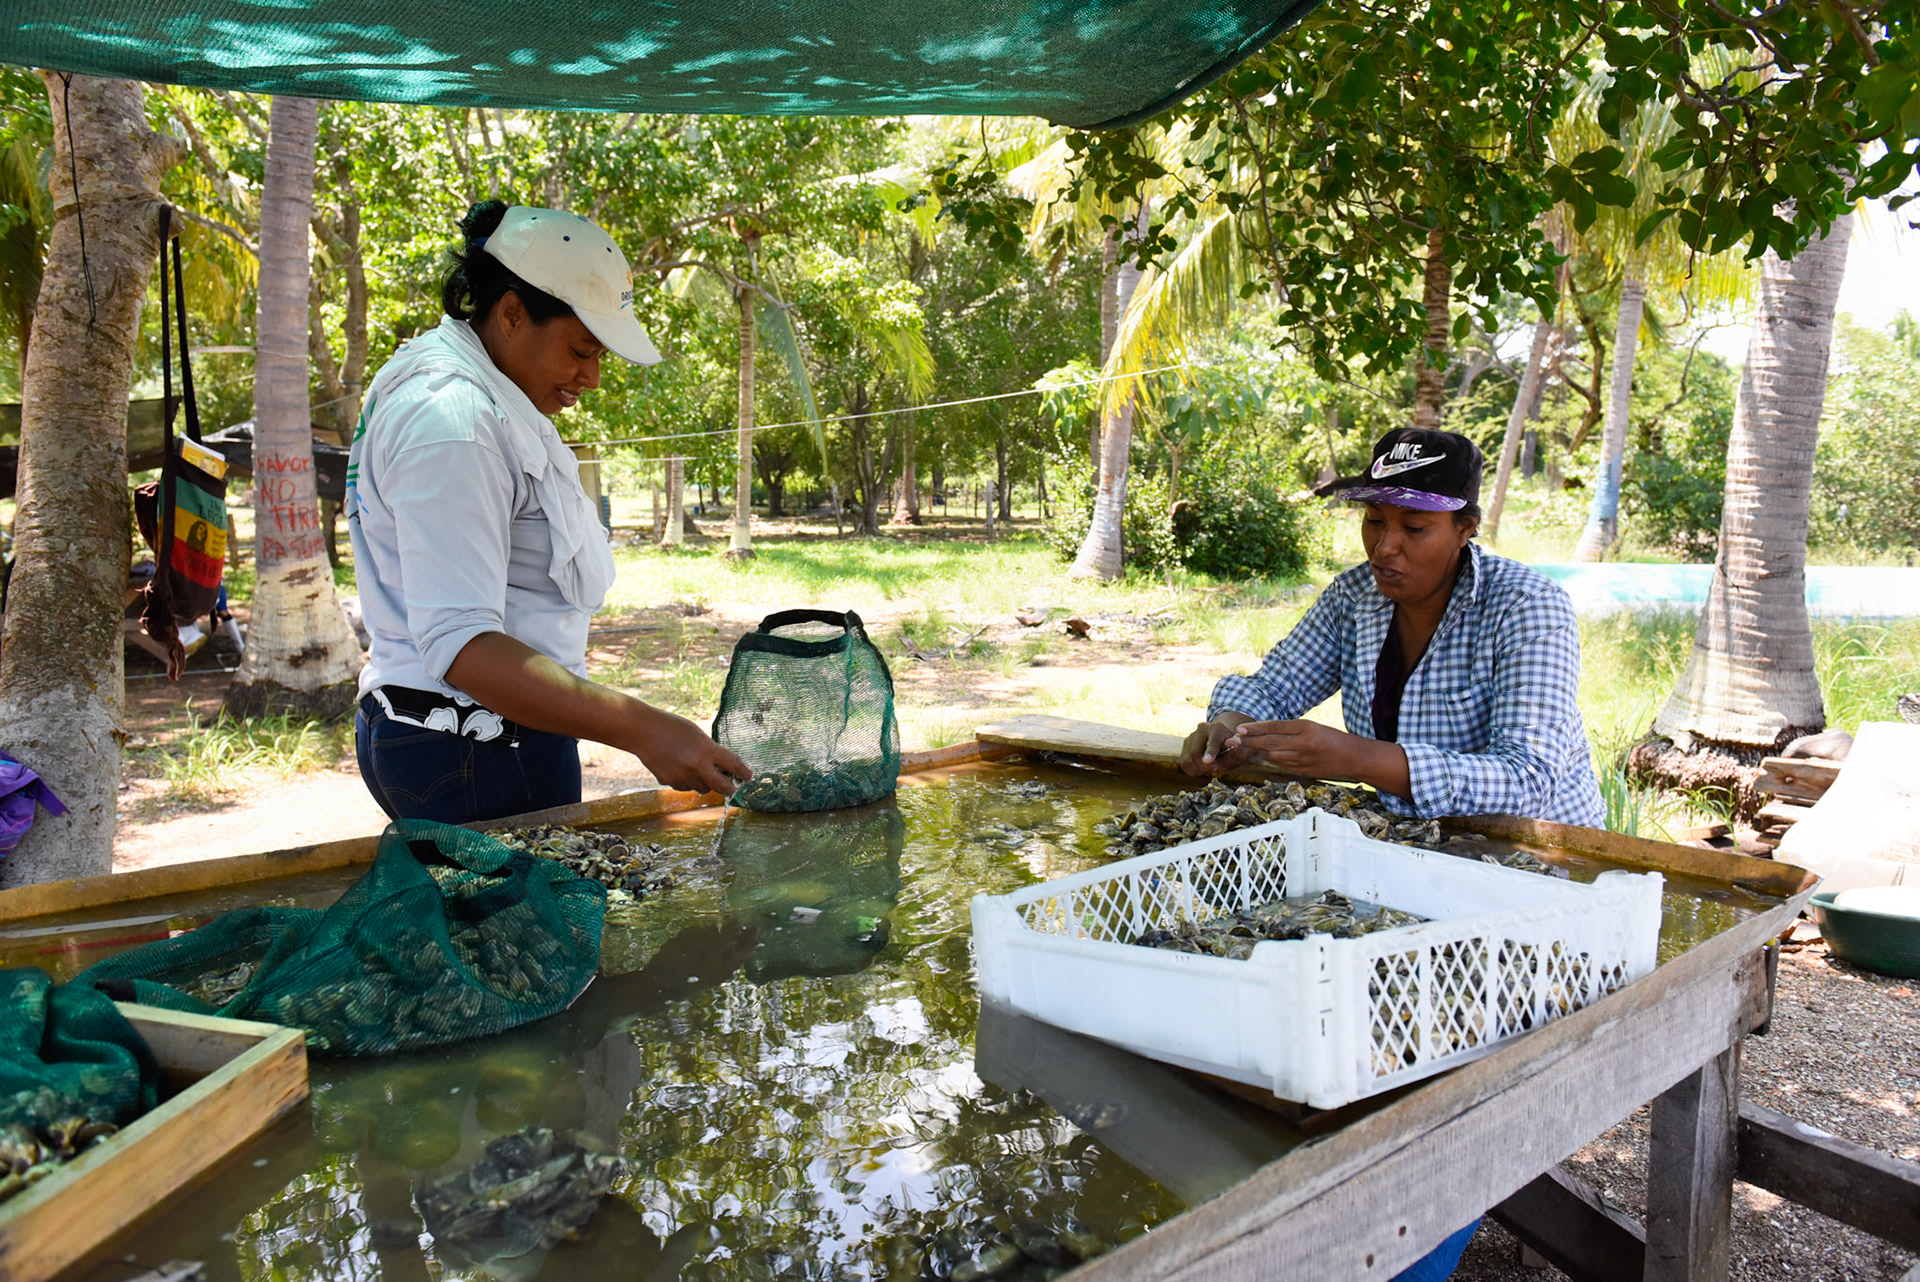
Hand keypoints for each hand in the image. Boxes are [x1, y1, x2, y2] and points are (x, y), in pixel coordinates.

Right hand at [630, 709, 751, 796]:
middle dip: (730, 789)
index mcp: (707, 750)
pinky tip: (678, 767)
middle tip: (732, 787)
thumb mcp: (697, 735)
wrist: (643, 731)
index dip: (745, 772)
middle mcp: (697, 766)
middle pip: (722, 787)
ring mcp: (682, 776)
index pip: (733, 764)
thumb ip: (710, 751)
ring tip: (696, 767)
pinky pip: (685, 787)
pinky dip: (687, 781)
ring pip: (702, 789)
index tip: (750, 776)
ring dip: (705, 783)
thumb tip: (722, 768)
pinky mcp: (669, 782)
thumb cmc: (672, 727)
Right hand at [1180, 712, 1252, 775]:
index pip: (1212, 743)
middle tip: (1214, 769)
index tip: (1208, 761)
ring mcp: (1192, 736)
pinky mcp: (1186, 744)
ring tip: (1208, 768)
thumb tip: (1235, 742)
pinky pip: (1183, 762)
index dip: (1210, 753)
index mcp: (1217, 728)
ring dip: (1197, 769)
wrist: (1225, 742)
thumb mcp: (1240, 750)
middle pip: (1195, 752)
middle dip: (1203, 767)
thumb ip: (1236, 750)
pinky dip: (1192, 769)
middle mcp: (1202, 729)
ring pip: (1187, 759)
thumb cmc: (1234, 749)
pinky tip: (1202, 768)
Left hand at [1222, 718, 1359, 777]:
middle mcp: (1304, 744)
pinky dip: (1271, 760)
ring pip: (1273, 756)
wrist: (1352, 757)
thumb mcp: (1312, 727)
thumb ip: (1290, 730)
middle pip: (1270, 743)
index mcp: (1307, 728)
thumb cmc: (1331, 738)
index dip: (1256, 728)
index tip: (1241, 728)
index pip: (1275, 727)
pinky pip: (1281, 765)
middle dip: (1250, 741)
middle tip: (1235, 739)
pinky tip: (1265, 755)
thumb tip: (1265, 732)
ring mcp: (1304, 759)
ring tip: (1248, 746)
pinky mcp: (1304, 771)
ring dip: (1259, 751)